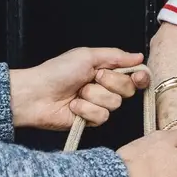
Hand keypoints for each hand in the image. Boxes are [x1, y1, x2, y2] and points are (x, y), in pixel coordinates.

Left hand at [8, 47, 149, 129]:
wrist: (36, 94)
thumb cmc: (57, 71)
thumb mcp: (87, 55)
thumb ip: (116, 56)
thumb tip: (139, 56)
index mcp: (105, 70)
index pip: (133, 75)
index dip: (140, 76)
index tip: (138, 76)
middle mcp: (105, 88)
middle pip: (128, 89)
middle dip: (110, 82)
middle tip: (93, 77)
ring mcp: (98, 105)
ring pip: (114, 104)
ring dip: (94, 95)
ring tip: (77, 92)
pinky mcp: (90, 121)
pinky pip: (101, 116)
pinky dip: (86, 109)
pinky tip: (73, 106)